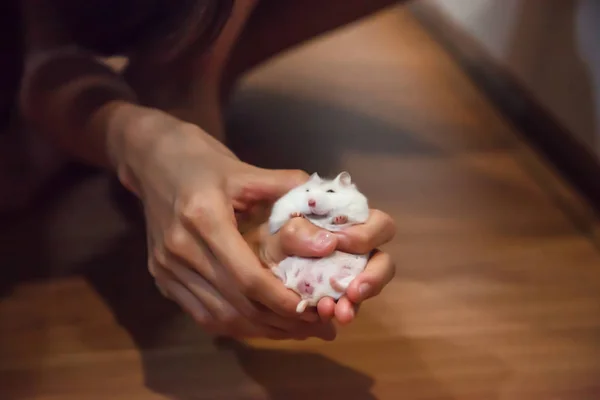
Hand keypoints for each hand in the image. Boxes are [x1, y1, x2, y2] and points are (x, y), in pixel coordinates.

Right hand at [111, 108, 335, 339]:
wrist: (152, 159)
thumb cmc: (202, 161)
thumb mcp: (245, 169)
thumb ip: (287, 189)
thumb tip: (327, 214)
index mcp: (204, 219)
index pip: (247, 277)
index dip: (282, 301)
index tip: (314, 311)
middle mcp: (180, 249)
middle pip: (234, 304)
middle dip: (279, 322)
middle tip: (316, 327)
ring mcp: (166, 267)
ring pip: (217, 317)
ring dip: (259, 330)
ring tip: (295, 331)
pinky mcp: (160, 277)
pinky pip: (200, 314)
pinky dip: (234, 324)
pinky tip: (260, 324)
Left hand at [255, 208, 395, 323]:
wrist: (246, 267)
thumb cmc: (265, 236)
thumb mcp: (274, 232)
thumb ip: (296, 232)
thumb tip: (329, 242)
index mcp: (347, 222)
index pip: (380, 224)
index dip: (368, 234)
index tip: (341, 242)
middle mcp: (354, 251)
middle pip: (383, 262)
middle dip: (373, 278)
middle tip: (354, 291)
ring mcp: (346, 277)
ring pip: (365, 290)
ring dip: (355, 303)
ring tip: (339, 313)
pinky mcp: (335, 299)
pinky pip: (345, 307)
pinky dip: (335, 311)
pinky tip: (321, 314)